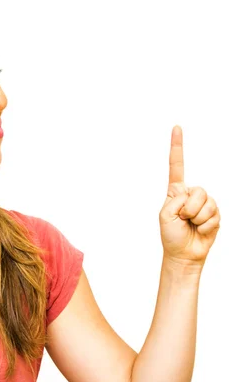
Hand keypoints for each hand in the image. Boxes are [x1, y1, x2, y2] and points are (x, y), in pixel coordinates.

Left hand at [159, 125, 220, 267]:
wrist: (184, 254)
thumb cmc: (171, 235)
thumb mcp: (165, 215)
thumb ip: (176, 200)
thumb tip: (191, 196)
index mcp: (176, 190)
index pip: (177, 165)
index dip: (177, 146)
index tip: (176, 127)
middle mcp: (191, 194)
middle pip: (198, 190)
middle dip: (190, 208)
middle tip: (184, 219)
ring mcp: (204, 203)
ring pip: (207, 203)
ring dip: (198, 218)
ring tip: (192, 225)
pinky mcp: (215, 214)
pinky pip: (214, 215)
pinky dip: (206, 225)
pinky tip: (201, 230)